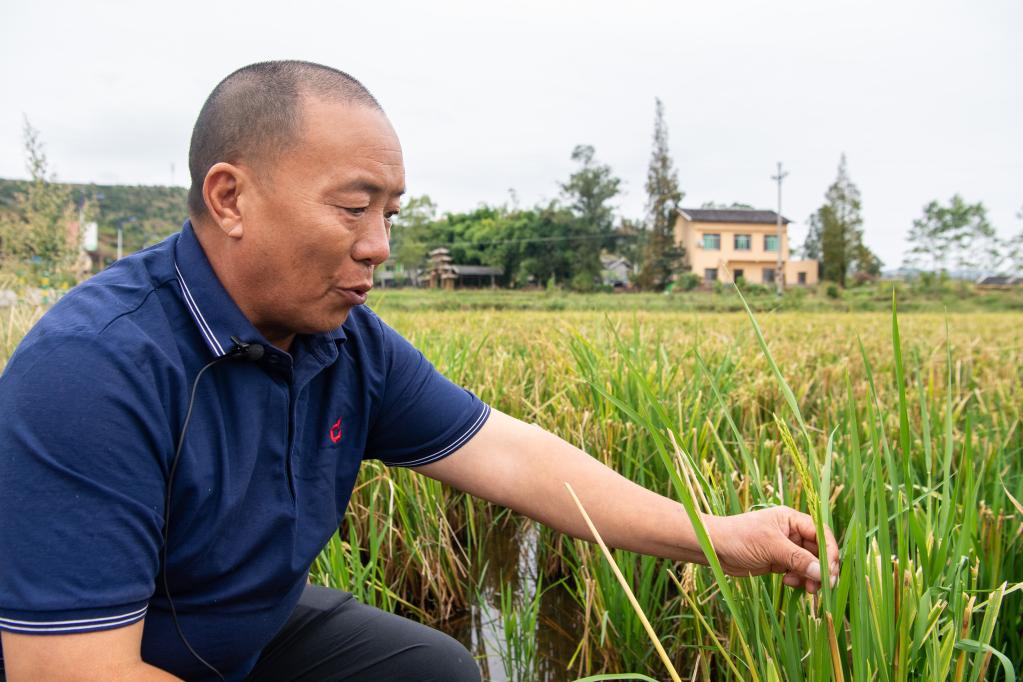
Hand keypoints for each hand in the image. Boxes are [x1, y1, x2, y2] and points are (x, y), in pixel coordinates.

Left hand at [703, 506, 839, 592]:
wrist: (714, 548)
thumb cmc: (740, 538)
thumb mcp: (771, 546)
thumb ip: (798, 559)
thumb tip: (822, 573)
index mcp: (792, 519)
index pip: (821, 534)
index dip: (830, 552)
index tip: (831, 572)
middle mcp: (791, 532)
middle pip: (818, 551)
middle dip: (821, 569)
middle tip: (822, 586)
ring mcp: (785, 547)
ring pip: (809, 564)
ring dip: (810, 577)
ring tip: (806, 588)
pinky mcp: (778, 561)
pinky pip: (797, 571)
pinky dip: (798, 579)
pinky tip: (788, 583)